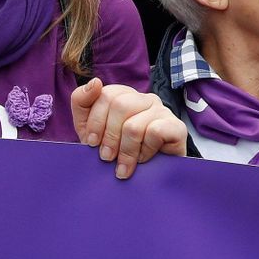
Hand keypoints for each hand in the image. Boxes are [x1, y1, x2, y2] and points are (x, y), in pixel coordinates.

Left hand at [71, 78, 186, 179]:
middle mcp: (143, 98)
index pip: (104, 95)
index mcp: (122, 94)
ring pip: (134, 125)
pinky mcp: (176, 126)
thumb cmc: (114, 150)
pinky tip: (143, 160)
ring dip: (125, 151)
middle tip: (106, 157)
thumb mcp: (88, 128)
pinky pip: (155, 132)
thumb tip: (95, 82)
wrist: (143, 177)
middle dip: (109, 137)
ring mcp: (162, 110)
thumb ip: (81, 102)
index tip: (92, 143)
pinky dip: (144, 151)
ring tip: (123, 166)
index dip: (95, 122)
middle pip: (119, 106)